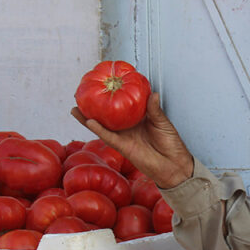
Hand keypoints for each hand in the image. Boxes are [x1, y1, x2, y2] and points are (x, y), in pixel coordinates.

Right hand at [71, 92, 193, 188]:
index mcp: (137, 117)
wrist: (174, 165)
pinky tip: (89, 121)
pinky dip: (98, 129)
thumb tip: (152, 93)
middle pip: (107, 114)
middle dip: (93, 106)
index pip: (121, 104)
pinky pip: (108, 136)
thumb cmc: (171, 144)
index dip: (112, 95)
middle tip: (81, 95)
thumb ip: (154, 109)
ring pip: (101, 126)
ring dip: (88, 118)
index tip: (103, 83)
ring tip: (76, 108)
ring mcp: (123, 136)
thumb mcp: (163, 122)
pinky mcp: (122, 147)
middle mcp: (127, 126)